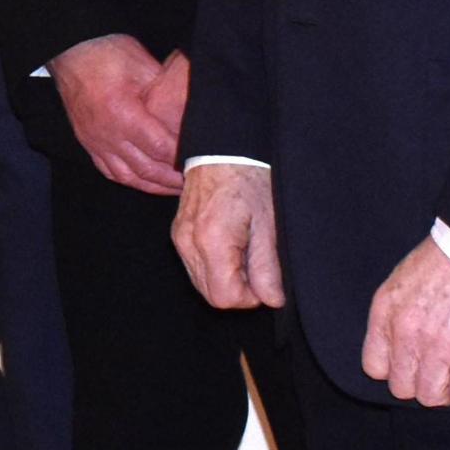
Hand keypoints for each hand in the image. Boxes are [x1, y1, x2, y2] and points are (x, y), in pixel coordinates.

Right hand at [51, 37, 188, 194]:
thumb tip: (189, 114)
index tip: (201, 161)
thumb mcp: (144, 65)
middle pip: (146, 169)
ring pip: (127, 176)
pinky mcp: (87, 142)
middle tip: (195, 181)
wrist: (70, 51)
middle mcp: (108, 134)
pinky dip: (130, 180)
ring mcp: (94, 141)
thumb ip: (166, 94)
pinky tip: (145, 181)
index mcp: (124, 114)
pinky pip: (110, 171)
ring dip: (153, 185)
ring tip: (173, 187)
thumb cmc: (106, 53)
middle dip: (172, 180)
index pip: (160, 147)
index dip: (182, 158)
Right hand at [173, 160, 283, 308]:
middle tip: (256, 264)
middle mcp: (188, 242)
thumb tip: (272, 299)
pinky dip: (214, 265)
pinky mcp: (178, 233)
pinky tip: (230, 245)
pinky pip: (195, 266)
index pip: (225, 297)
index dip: (249, 297)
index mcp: (212, 240)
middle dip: (237, 289)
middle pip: (211, 295)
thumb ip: (268, 267)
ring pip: (202, 283)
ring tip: (244, 250)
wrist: (224, 150)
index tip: (264, 280)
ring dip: (225, 278)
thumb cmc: (249, 179)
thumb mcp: (269, 225)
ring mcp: (180, 238)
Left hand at [359, 237, 449, 406]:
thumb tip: (405, 341)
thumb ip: (398, 314)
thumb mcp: (402, 281)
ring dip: (447, 394)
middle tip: (440, 377)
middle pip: (402, 387)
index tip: (411, 368)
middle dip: (421, 386)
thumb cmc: (445, 258)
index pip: (374, 367)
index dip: (394, 372)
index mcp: (385, 314)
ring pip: (432, 397)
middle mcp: (405, 335)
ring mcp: (437, 347)